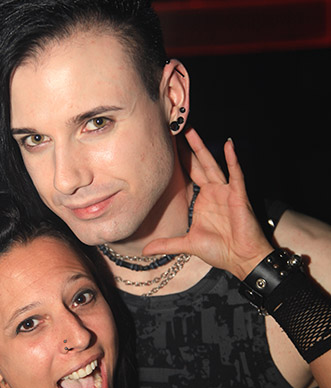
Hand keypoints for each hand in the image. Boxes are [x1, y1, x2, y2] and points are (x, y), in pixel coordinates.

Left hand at [143, 128, 273, 279]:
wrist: (241, 259)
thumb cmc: (219, 250)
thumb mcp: (187, 244)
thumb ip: (167, 245)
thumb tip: (145, 251)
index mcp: (202, 199)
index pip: (188, 173)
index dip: (178, 159)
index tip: (166, 143)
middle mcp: (213, 192)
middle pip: (197, 164)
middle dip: (187, 147)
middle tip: (175, 128)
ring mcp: (226, 191)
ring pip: (212, 164)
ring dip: (202, 148)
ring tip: (191, 130)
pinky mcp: (238, 195)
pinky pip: (235, 174)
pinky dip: (232, 160)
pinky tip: (228, 145)